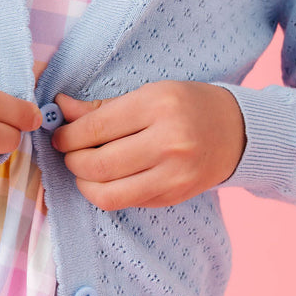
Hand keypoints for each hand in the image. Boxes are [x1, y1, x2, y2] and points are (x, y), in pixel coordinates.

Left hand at [50, 81, 245, 209]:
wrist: (236, 131)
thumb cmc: (187, 105)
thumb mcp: (148, 93)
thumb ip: (102, 106)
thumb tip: (60, 107)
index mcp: (158, 106)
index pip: (96, 128)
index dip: (67, 135)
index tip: (59, 135)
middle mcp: (168, 142)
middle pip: (98, 164)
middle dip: (73, 161)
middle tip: (69, 153)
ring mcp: (174, 175)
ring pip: (108, 193)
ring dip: (85, 183)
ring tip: (84, 169)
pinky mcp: (174, 196)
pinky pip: (127, 202)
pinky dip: (107, 192)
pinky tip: (107, 178)